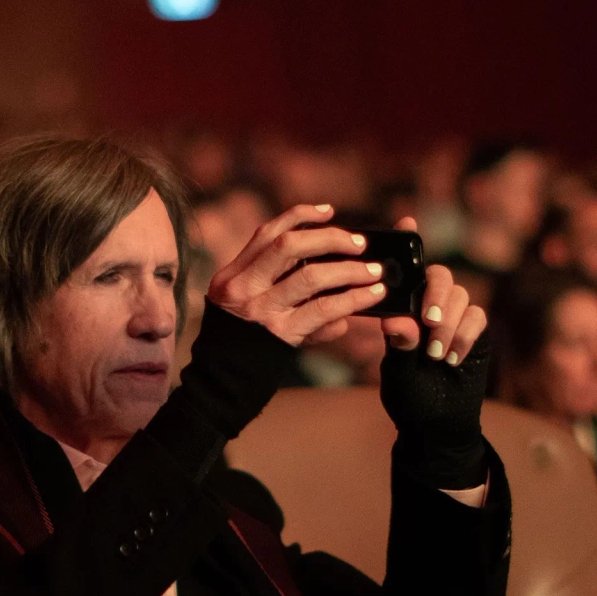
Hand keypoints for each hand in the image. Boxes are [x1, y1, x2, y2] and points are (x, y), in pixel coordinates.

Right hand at [206, 204, 391, 346]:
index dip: (300, 216)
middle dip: (329, 238)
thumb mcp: (245, 308)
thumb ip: (278, 290)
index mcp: (232, 275)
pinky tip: (371, 296)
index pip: (267, 233)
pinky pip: (323, 310)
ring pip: (311, 276)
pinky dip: (351, 300)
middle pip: (288, 245)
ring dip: (349, 270)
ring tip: (375, 272)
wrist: (221, 383)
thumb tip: (329, 281)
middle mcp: (242, 287)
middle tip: (360, 244)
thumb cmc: (239, 344)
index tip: (329, 211)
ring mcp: (260, 310)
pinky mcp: (280, 334)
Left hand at [377, 220, 492, 489]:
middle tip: (428, 321)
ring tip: (435, 355)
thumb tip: (398, 319)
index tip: (407, 221)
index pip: (405, 269)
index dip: (408, 240)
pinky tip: (450, 359)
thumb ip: (400, 344)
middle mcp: (429, 304)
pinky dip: (464, 336)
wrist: (438, 426)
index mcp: (402, 307)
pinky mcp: (478, 330)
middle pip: (440, 277)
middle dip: (435, 296)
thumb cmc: (410, 396)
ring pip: (461, 296)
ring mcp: (456, 315)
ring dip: (448, 324)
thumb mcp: (398, 371)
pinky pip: (477, 317)